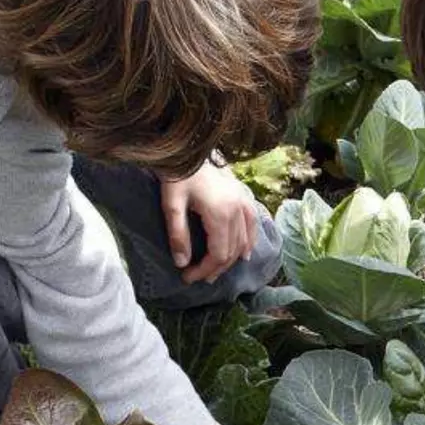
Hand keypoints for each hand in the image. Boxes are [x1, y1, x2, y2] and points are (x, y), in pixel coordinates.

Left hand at [160, 160, 260, 284]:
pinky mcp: (244, 197)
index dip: (204, 270)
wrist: (191, 147)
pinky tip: (244, 253)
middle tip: (197, 277)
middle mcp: (237, 211)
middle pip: (232, 251)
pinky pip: (252, 226)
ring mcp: (244, 203)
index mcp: (220, 214)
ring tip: (215, 271)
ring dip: (230, 260)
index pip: (218, 254)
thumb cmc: (178, 174)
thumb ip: (178, 235)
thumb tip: (181, 263)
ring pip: (243, 241)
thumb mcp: (172, 205)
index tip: (187, 277)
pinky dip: (249, 242)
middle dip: (215, 268)